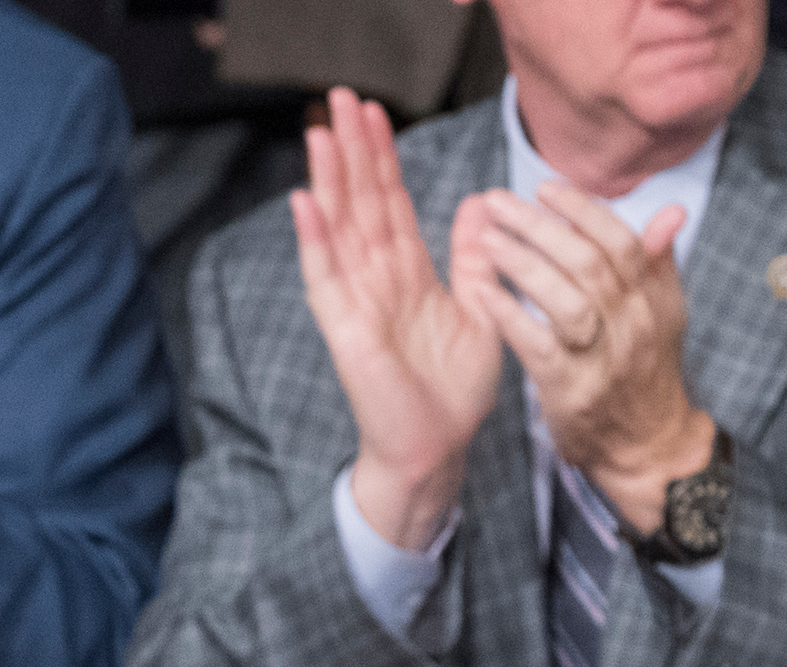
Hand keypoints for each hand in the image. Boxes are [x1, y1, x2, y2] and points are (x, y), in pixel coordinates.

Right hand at [291, 85, 499, 552]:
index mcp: (408, 271)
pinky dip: (314, 241)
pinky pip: (325, 278)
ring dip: (328, 180)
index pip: (391, 201)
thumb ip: (476, 260)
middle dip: (351, 150)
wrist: (437, 449)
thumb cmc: (455, 391)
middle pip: (360, 201)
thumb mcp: (481, 312)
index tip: (373, 112)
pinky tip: (304, 202)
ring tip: (319, 131)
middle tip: (340, 97)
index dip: (382, 157)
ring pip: (338, 228)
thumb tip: (482, 204)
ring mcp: (357, 301)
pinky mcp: (345, 330)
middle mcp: (377, 278)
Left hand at [452, 183, 706, 534]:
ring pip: (565, 299)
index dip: (581, 209)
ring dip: (521, 264)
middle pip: (586, 262)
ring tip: (486, 239)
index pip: (620, 240)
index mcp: (651, 299)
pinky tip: (484, 292)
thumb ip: (657, 261)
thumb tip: (671, 211)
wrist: (648, 447)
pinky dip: (509, 314)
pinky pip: (537, 345)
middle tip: (498, 203)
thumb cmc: (646, 370)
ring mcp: (603, 360)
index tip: (543, 189)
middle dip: (538, 225)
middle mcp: (631, 325)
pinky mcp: (572, 391)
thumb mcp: (664, 314)